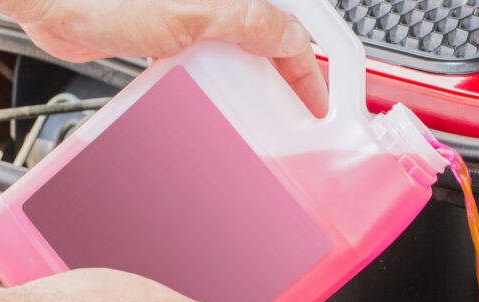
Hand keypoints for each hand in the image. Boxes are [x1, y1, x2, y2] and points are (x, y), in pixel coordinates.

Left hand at [0, 0, 327, 115]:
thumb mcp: (192, 14)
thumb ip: (251, 21)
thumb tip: (294, 39)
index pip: (291, 28)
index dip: (309, 69)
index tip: (316, 103)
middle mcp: (216, 2)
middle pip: (267, 40)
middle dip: (282, 77)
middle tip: (291, 113)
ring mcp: (190, 15)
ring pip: (236, 52)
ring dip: (245, 83)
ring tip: (252, 113)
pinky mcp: (163, 31)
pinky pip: (201, 59)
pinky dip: (209, 81)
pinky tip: (204, 99)